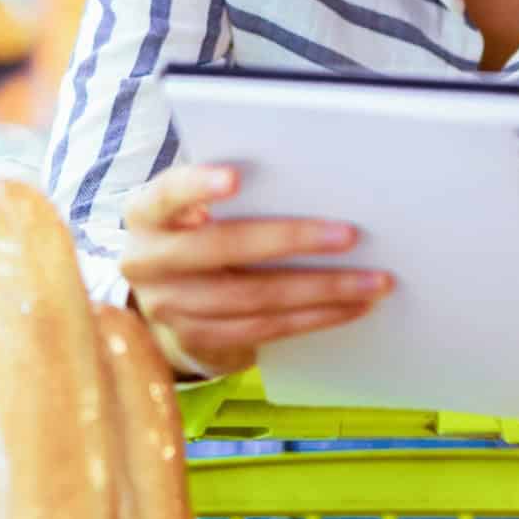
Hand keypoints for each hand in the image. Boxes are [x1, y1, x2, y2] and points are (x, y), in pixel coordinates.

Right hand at [120, 163, 391, 378]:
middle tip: (349, 235)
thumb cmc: (194, 233)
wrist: (161, 300)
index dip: (198, 185)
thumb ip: (226, 193)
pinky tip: (350, 307)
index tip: (236, 178)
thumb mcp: (191, 207)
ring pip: (252, 298)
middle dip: (290, 240)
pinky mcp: (198, 341)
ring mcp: (170, 306)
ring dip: (320, 289)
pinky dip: (313, 318)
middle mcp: (148, 261)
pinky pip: (264, 330)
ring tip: (371, 281)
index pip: (168, 193)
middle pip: (221, 249)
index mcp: (146, 213)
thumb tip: (306, 180)